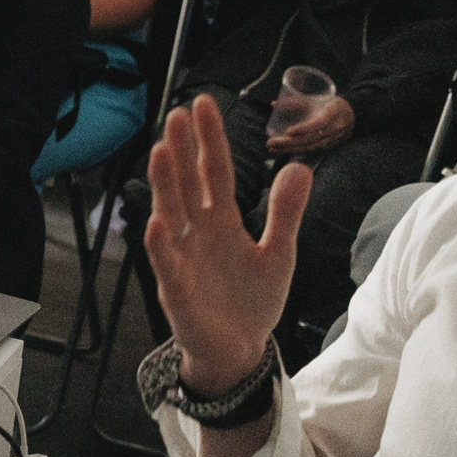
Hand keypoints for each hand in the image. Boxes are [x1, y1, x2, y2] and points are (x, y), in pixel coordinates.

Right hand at [146, 94, 308, 395]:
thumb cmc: (251, 300)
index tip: (203, 105)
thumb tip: (300, 166)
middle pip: (187, 185)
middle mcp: (196, 234)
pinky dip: (160, 245)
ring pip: (171, 214)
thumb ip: (284, 211)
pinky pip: (167, 265)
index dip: (209, 140)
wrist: (239, 350)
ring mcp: (183, 260)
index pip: (213, 172)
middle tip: (177, 115)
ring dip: (165, 185)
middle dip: (182, 150)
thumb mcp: (278, 252)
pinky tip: (157, 222)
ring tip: (162, 152)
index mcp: (220, 222)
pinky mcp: (178, 291)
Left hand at [266, 91, 354, 158]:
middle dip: (289, 143)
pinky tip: (284, 152)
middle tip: (271, 143)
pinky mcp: (330, 146)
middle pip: (311, 139)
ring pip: (311, 147)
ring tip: (273, 150)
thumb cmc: (329, 104)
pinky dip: (297, 152)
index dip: (304, 128)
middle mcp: (334, 128)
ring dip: (290, 150)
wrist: (353, 115)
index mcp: (332, 113)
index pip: (318, 123)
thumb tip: (273, 104)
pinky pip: (313, 151)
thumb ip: (295, 101)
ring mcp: (333, 139)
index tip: (288, 131)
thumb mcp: (316, 99)